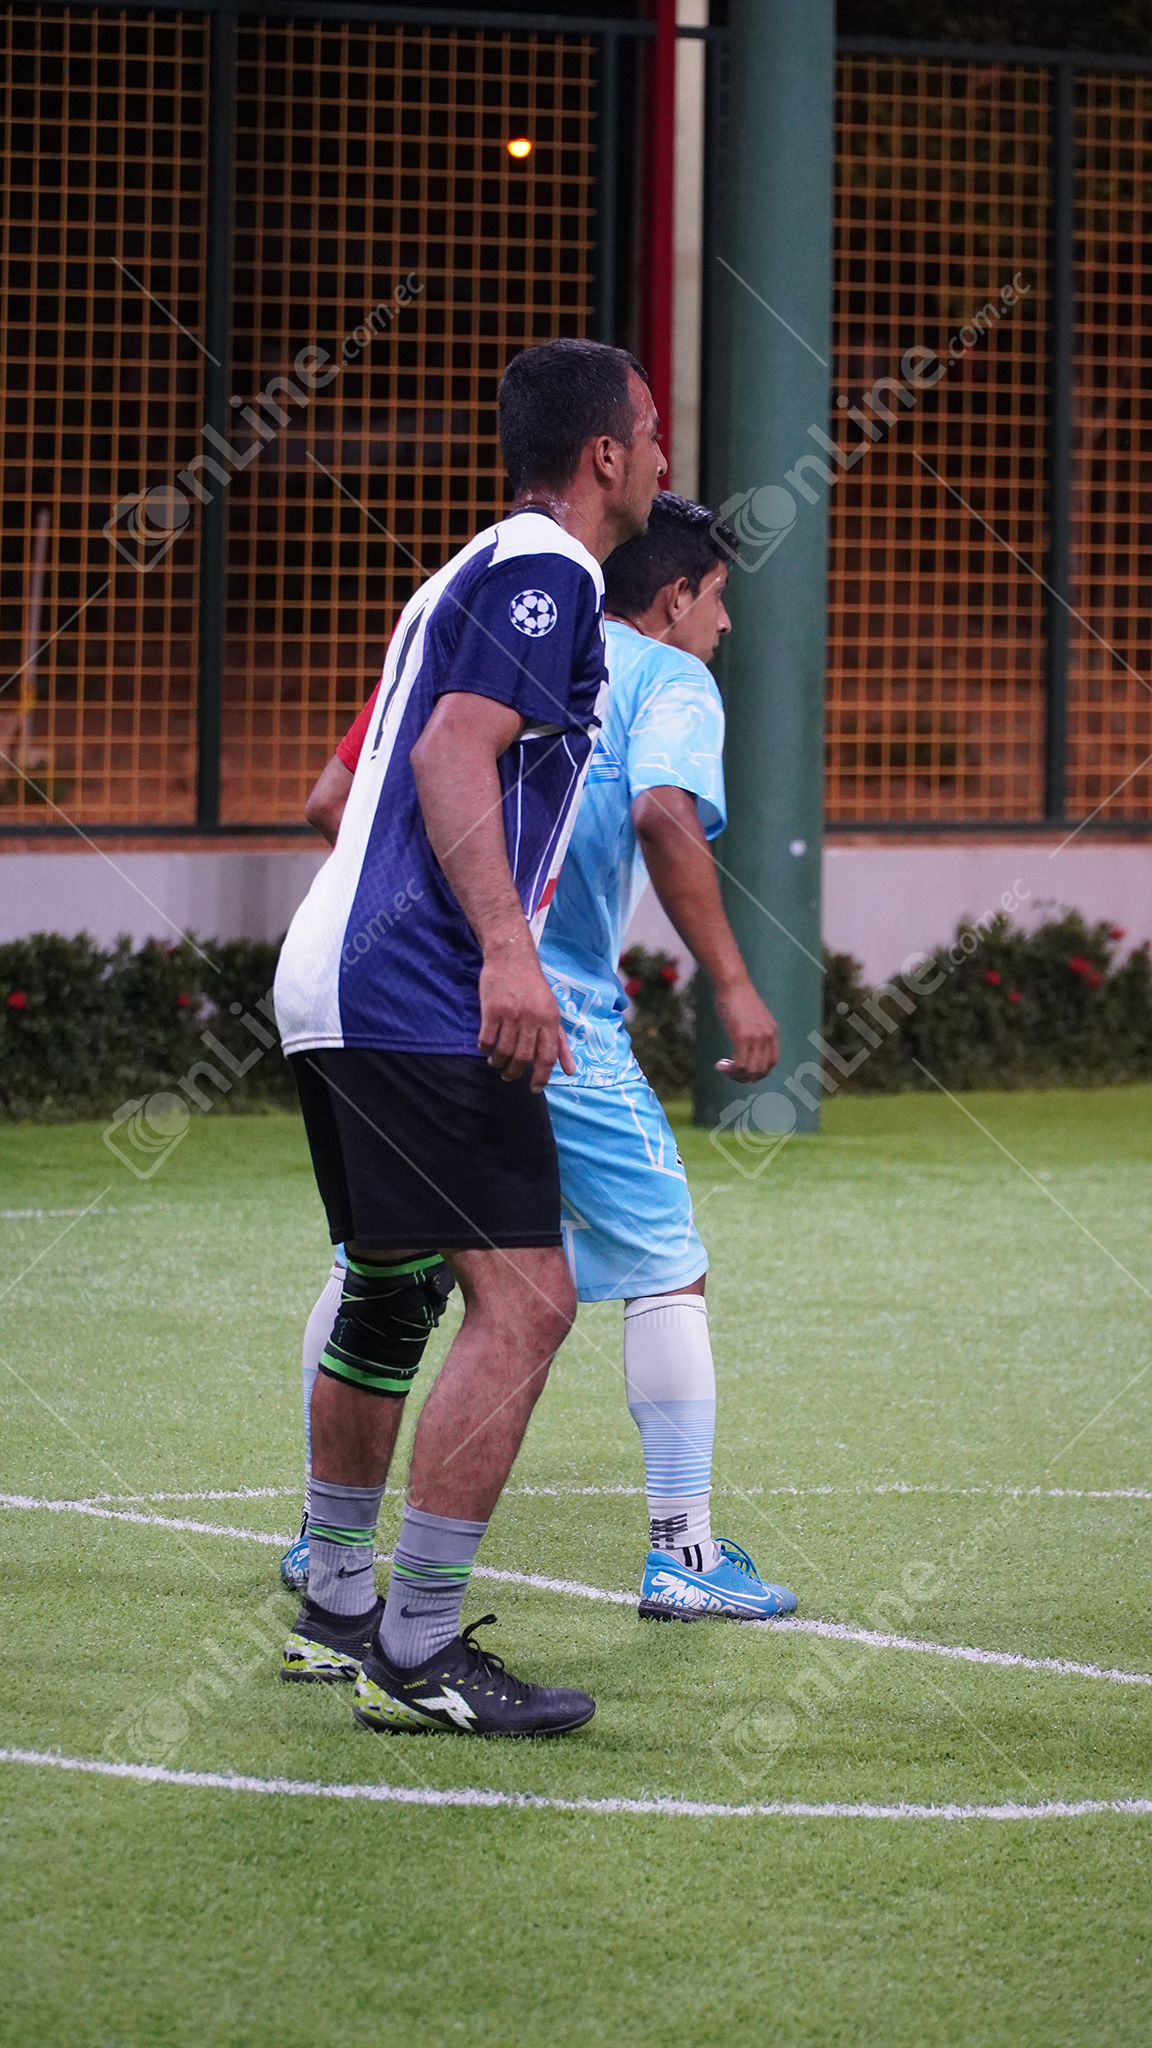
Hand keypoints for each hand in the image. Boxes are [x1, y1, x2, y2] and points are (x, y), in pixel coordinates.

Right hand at [479, 942, 575, 1091]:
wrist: (512, 957)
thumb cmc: (534, 988)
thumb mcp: (552, 1012)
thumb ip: (560, 1043)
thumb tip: (570, 1071)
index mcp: (550, 1019)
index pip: (548, 1056)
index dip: (542, 1076)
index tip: (534, 1088)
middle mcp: (532, 1018)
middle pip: (524, 1057)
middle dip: (515, 1072)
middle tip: (509, 1075)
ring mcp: (511, 1013)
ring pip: (505, 1050)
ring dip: (499, 1062)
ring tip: (496, 1064)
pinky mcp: (492, 1009)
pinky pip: (487, 1038)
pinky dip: (485, 1048)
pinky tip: (485, 1048)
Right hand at [713, 976, 778, 1081]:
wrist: (732, 983)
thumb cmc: (736, 996)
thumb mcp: (751, 1015)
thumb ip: (753, 1029)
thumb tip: (745, 1042)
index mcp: (772, 1031)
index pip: (772, 1062)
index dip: (758, 1071)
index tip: (742, 1069)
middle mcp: (768, 1036)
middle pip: (762, 1071)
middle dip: (745, 1077)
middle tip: (729, 1072)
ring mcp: (756, 1037)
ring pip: (751, 1071)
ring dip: (736, 1075)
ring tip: (723, 1069)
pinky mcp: (742, 1037)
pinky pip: (740, 1064)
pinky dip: (730, 1070)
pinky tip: (720, 1065)